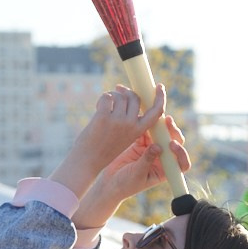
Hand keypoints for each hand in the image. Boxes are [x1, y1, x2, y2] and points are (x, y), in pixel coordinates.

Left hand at [49, 85, 166, 199]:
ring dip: (113, 95)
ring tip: (104, 104)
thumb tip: (127, 94)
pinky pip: (107, 97)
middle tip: (118, 91)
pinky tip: (98, 107)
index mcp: (138, 131)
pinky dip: (103, 98)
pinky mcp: (103, 117)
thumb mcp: (124, 136)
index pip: (156, 112)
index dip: (160, 98)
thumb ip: (129, 120)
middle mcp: (131, 125)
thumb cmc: (104, 148)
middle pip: (135, 98)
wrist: (87, 161)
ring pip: (121, 96)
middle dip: (126, 92)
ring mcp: (117, 121)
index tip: (159, 86)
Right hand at [74, 117, 189, 228]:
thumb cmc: (124, 185)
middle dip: (172, 132)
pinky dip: (146, 124)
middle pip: (174, 143)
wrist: (108, 181)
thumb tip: (158, 147)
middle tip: (167, 122)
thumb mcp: (137, 175)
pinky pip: (147, 131)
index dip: (181, 153)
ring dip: (160, 125)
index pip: (181, 163)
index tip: (172, 145)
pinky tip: (144, 116)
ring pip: (161, 135)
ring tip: (158, 116)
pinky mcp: (141, 143)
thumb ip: (147, 160)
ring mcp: (152, 150)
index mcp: (165, 171)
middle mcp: (162, 159)